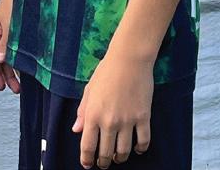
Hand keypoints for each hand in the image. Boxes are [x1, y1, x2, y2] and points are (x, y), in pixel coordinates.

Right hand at [0, 1, 20, 92]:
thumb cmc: (14, 3)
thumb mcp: (10, 24)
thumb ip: (6, 42)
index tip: (1, 88)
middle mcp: (0, 36)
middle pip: (1, 61)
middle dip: (7, 76)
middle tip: (16, 90)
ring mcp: (8, 34)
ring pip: (9, 57)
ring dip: (14, 71)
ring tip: (21, 84)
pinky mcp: (17, 32)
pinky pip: (16, 50)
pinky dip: (19, 61)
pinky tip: (26, 69)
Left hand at [72, 53, 152, 167]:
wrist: (129, 59)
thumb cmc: (106, 72)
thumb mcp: (89, 90)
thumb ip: (82, 112)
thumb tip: (76, 130)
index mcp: (93, 114)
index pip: (87, 146)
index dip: (87, 159)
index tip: (87, 165)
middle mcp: (109, 121)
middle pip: (105, 153)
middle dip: (103, 162)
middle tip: (103, 163)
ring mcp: (127, 121)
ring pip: (123, 151)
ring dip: (120, 158)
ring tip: (118, 158)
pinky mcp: (143, 117)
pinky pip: (143, 141)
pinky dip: (140, 149)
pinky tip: (137, 149)